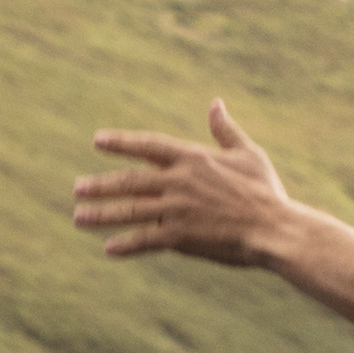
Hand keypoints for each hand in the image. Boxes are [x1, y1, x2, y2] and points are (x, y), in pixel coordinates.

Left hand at [71, 103, 296, 272]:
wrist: (275, 229)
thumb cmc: (265, 191)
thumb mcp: (247, 154)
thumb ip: (225, 130)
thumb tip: (216, 103)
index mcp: (193, 158)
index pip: (148, 145)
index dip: (122, 142)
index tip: (98, 141)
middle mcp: (179, 181)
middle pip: (130, 181)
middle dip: (100, 185)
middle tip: (78, 189)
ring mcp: (177, 209)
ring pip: (130, 210)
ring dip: (102, 214)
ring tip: (79, 217)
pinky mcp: (180, 236)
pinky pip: (145, 239)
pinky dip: (126, 244)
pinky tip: (109, 248)